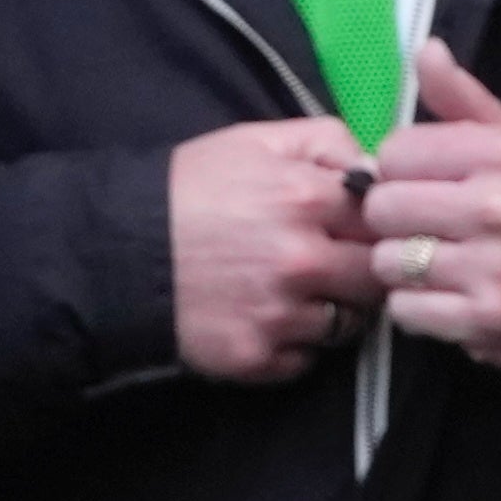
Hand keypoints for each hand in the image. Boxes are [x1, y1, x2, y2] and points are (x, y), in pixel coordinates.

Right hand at [164, 118, 384, 386]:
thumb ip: (326, 142)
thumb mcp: (255, 140)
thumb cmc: (188, 190)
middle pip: (377, 278)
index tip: (358, 230)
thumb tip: (377, 169)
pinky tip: (268, 322)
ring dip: (335, 312)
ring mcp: (280, 314)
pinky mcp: (256, 356)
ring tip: (301, 296)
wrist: (115, 252)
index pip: (385, 220)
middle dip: (364, 272)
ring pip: (348, 325)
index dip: (377, 226)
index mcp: (307, 197)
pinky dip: (295, 346)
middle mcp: (302, 260)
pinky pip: (304, 360)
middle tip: (340, 268)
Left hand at [359, 37, 500, 377]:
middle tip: (422, 226)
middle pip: (383, 206)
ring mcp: (492, 266)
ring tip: (435, 262)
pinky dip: (416, 307)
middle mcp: (498, 206)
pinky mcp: (486, 318)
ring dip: (401, 266)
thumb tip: (425, 49)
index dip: (398, 169)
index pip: (394, 152)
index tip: (422, 181)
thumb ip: (464, 101)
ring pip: (388, 261)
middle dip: (393, 219)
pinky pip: (406, 309)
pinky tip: (445, 296)